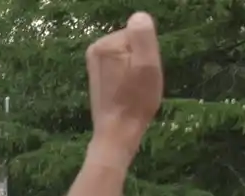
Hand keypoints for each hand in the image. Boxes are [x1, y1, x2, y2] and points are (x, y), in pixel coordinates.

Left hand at [86, 12, 162, 162]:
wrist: (118, 131)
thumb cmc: (136, 100)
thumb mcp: (147, 64)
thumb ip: (142, 36)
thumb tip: (138, 16)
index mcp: (106, 44)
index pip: (140, 33)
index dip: (148, 52)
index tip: (145, 71)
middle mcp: (96, 49)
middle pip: (134, 43)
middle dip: (142, 59)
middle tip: (141, 81)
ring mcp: (95, 62)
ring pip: (131, 55)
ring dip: (138, 68)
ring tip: (135, 87)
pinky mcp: (99, 74)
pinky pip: (124, 65)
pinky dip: (130, 75)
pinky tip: (128, 90)